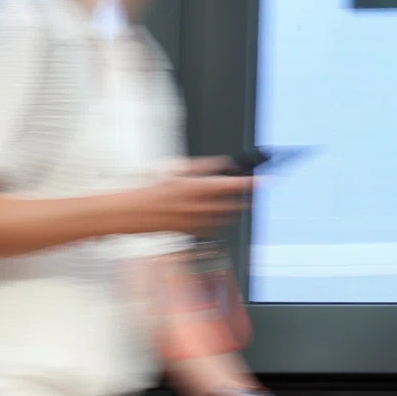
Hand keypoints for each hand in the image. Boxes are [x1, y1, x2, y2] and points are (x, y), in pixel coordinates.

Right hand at [117, 167, 253, 234]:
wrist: (132, 213)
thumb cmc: (150, 188)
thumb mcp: (175, 169)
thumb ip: (202, 166)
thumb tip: (223, 164)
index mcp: (194, 187)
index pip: (231, 184)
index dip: (250, 183)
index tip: (264, 181)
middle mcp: (198, 206)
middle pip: (233, 204)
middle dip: (244, 198)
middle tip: (249, 192)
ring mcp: (195, 221)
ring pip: (226, 217)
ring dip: (233, 209)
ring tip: (234, 203)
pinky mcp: (191, 231)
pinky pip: (213, 228)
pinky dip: (219, 220)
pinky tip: (217, 215)